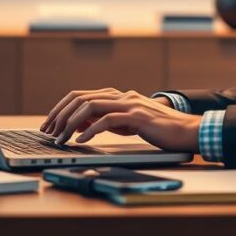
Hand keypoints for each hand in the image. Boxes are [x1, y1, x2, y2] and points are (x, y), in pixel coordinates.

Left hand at [38, 88, 200, 150]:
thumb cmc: (158, 129)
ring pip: (90, 106)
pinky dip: (91, 130)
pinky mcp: (137, 116)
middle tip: (49, 132)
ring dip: (71, 123)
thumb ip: (107, 119)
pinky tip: (82, 141)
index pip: (80, 95)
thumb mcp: (128, 123)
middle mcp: (121, 95)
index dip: (61, 108)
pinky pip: (107, 119)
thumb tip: (81, 126)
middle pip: (80, 98)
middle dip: (60, 115)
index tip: (49, 123)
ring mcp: (129, 104)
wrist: (186, 130)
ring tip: (61, 139)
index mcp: (117, 96)